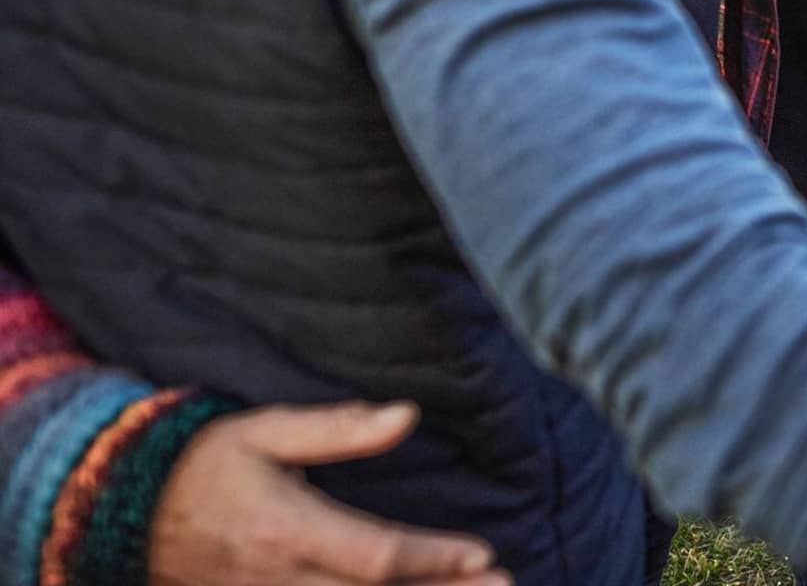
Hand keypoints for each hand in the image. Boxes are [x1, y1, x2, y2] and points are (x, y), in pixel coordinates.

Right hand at [150, 402, 506, 585]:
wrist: (125, 511)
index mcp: (285, 529)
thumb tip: (406, 415)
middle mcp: (279, 579)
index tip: (480, 553)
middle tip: (505, 585)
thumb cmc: (206, 463)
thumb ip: (338, 429)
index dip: (430, 558)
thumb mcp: (266, 431)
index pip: (372, 556)